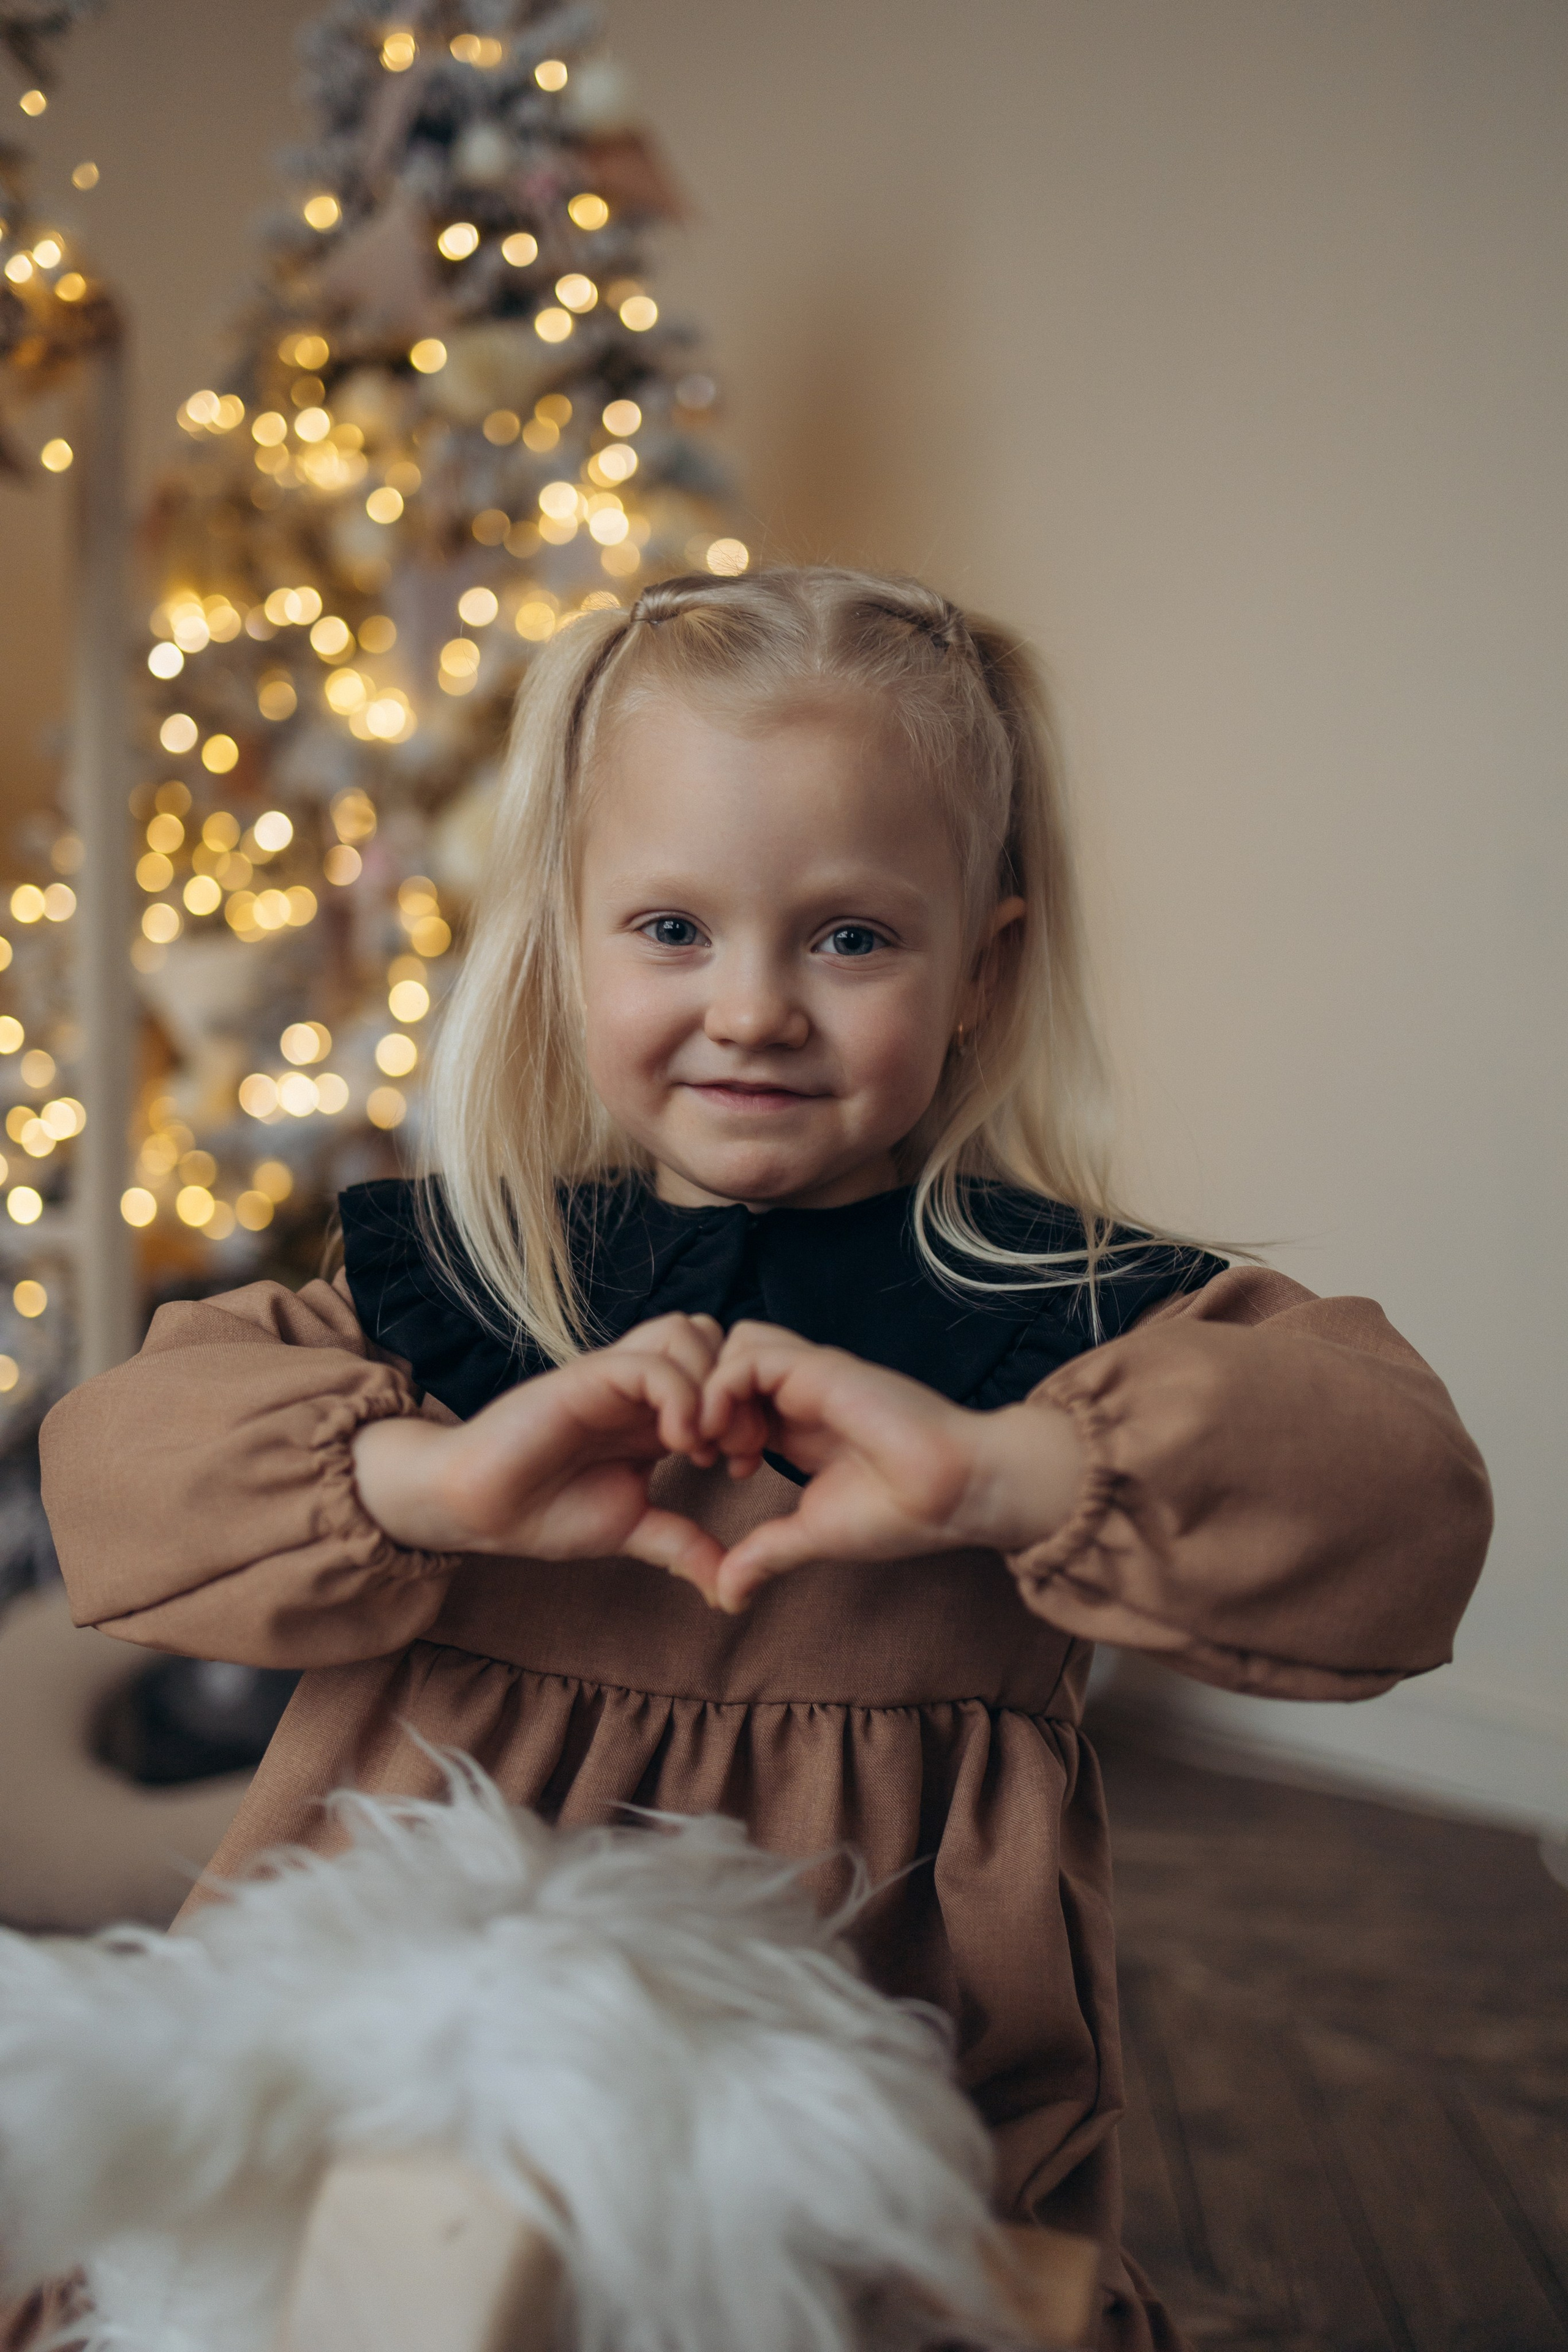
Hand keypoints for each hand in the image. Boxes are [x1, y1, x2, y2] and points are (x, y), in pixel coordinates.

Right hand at [351, 1313, 726, 1588]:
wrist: (477, 1507)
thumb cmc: (545, 1511)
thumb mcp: (632, 1529)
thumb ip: (682, 1544)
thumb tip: (730, 1588)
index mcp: (655, 1413)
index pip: (723, 1375)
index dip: (747, 1414)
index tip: (742, 1470)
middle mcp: (639, 1386)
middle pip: (714, 1339)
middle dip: (737, 1392)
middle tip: (731, 1452)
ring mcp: (613, 1376)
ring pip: (689, 1332)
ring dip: (710, 1387)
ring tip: (700, 1447)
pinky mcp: (586, 1377)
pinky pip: (651, 1363)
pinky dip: (679, 1396)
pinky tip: (676, 1445)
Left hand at [697, 1322, 1084, 1611]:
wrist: (954, 1492)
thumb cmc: (901, 1512)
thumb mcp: (814, 1534)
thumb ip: (768, 1553)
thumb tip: (728, 1597)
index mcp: (799, 1424)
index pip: (734, 1397)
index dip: (712, 1427)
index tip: (720, 1471)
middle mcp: (801, 1392)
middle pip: (727, 1360)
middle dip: (704, 1401)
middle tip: (711, 1454)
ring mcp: (810, 1375)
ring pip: (733, 1345)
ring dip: (712, 1393)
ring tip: (728, 1446)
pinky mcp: (819, 1368)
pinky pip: (748, 1357)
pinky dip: (724, 1391)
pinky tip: (737, 1439)